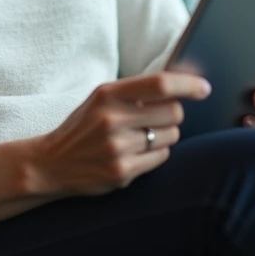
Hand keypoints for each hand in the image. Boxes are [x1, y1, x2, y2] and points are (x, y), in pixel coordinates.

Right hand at [27, 72, 211, 196]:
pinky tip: (136, 152)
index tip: (204, 87)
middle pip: (174, 112)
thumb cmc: (83, 126)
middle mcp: (112, 120)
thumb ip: (135, 90)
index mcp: (107, 95)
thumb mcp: (101, 99)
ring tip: (141, 136)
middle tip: (160, 116)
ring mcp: (117, 148)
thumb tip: (181, 83)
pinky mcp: (122, 172)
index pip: (159, 84)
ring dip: (164, 135)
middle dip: (174, 114)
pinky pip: (161, 157)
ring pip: (171, 136)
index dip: (187, 84)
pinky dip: (155, 153)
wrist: (50, 163)